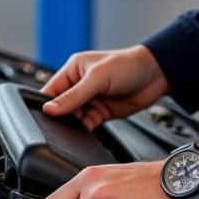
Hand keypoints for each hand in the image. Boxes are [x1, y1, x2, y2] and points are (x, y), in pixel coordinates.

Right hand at [40, 45, 170, 130]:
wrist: (156, 75)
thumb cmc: (128, 65)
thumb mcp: (97, 78)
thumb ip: (73, 96)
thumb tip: (49, 109)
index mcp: (73, 69)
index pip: (51, 89)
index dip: (46, 104)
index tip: (42, 118)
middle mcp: (80, 84)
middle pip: (61, 106)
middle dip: (59, 117)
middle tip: (58, 127)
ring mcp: (91, 99)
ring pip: (73, 117)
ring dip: (72, 125)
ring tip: (72, 130)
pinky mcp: (102, 112)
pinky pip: (87, 124)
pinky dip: (84, 130)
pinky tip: (83, 133)